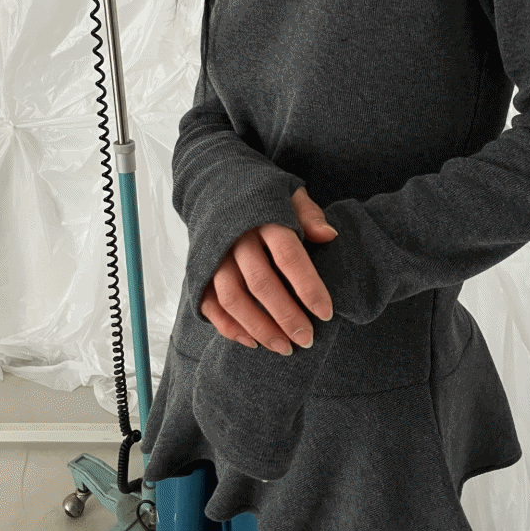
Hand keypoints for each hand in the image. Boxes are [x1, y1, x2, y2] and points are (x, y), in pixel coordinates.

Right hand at [200, 186, 337, 354]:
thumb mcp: (289, 195)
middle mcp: (236, 238)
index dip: (308, 287)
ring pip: (234, 298)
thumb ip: (309, 215)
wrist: (215, 183)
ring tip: (283, 347)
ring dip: (258, 327)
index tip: (326, 313)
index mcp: (264, 218)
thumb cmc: (263, 196)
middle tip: (306, 339)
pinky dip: (229, 327)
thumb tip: (330, 236)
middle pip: (261, 283)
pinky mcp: (199, 269)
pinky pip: (210, 304)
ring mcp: (214, 255)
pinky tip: (252, 342)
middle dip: (286, 316)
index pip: (289, 256)